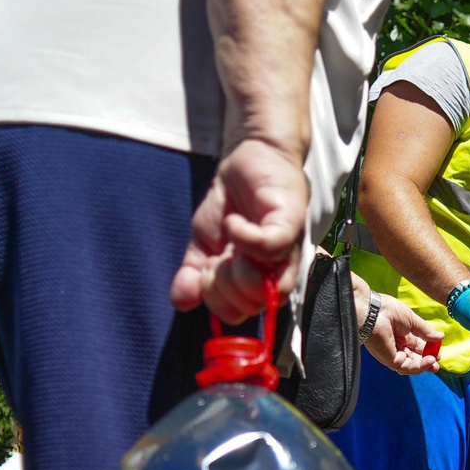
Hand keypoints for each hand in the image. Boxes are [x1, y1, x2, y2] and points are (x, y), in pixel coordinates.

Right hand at [171, 138, 307, 323]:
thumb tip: (180, 302)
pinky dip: (244, 238)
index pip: (240, 313)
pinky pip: (269, 247)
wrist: (248, 156)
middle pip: (253, 306)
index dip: (216, 301)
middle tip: (216, 259)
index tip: (205, 272)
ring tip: (228, 247)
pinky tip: (234, 222)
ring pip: (267, 288)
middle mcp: (274, 269)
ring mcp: (284, 249)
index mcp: (254, 278)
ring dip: (237, 273)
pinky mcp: (289, 223)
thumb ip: (193, 272)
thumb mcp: (203, 240)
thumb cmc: (231, 201)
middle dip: (222, 289)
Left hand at [353, 273, 441, 374]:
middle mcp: (396, 346)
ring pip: (411, 366)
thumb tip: (441, 337)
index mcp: (401, 336)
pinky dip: (419, 366)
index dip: (428, 351)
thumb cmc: (389, 311)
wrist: (375, 312)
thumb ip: (426, 331)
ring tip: (435, 362)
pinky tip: (429, 360)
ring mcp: (392, 354)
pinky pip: (406, 367)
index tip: (438, 352)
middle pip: (414, 359)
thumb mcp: (413, 321)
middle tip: (438, 363)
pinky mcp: (389, 359)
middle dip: (427, 362)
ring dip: (424, 365)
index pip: (417, 347)